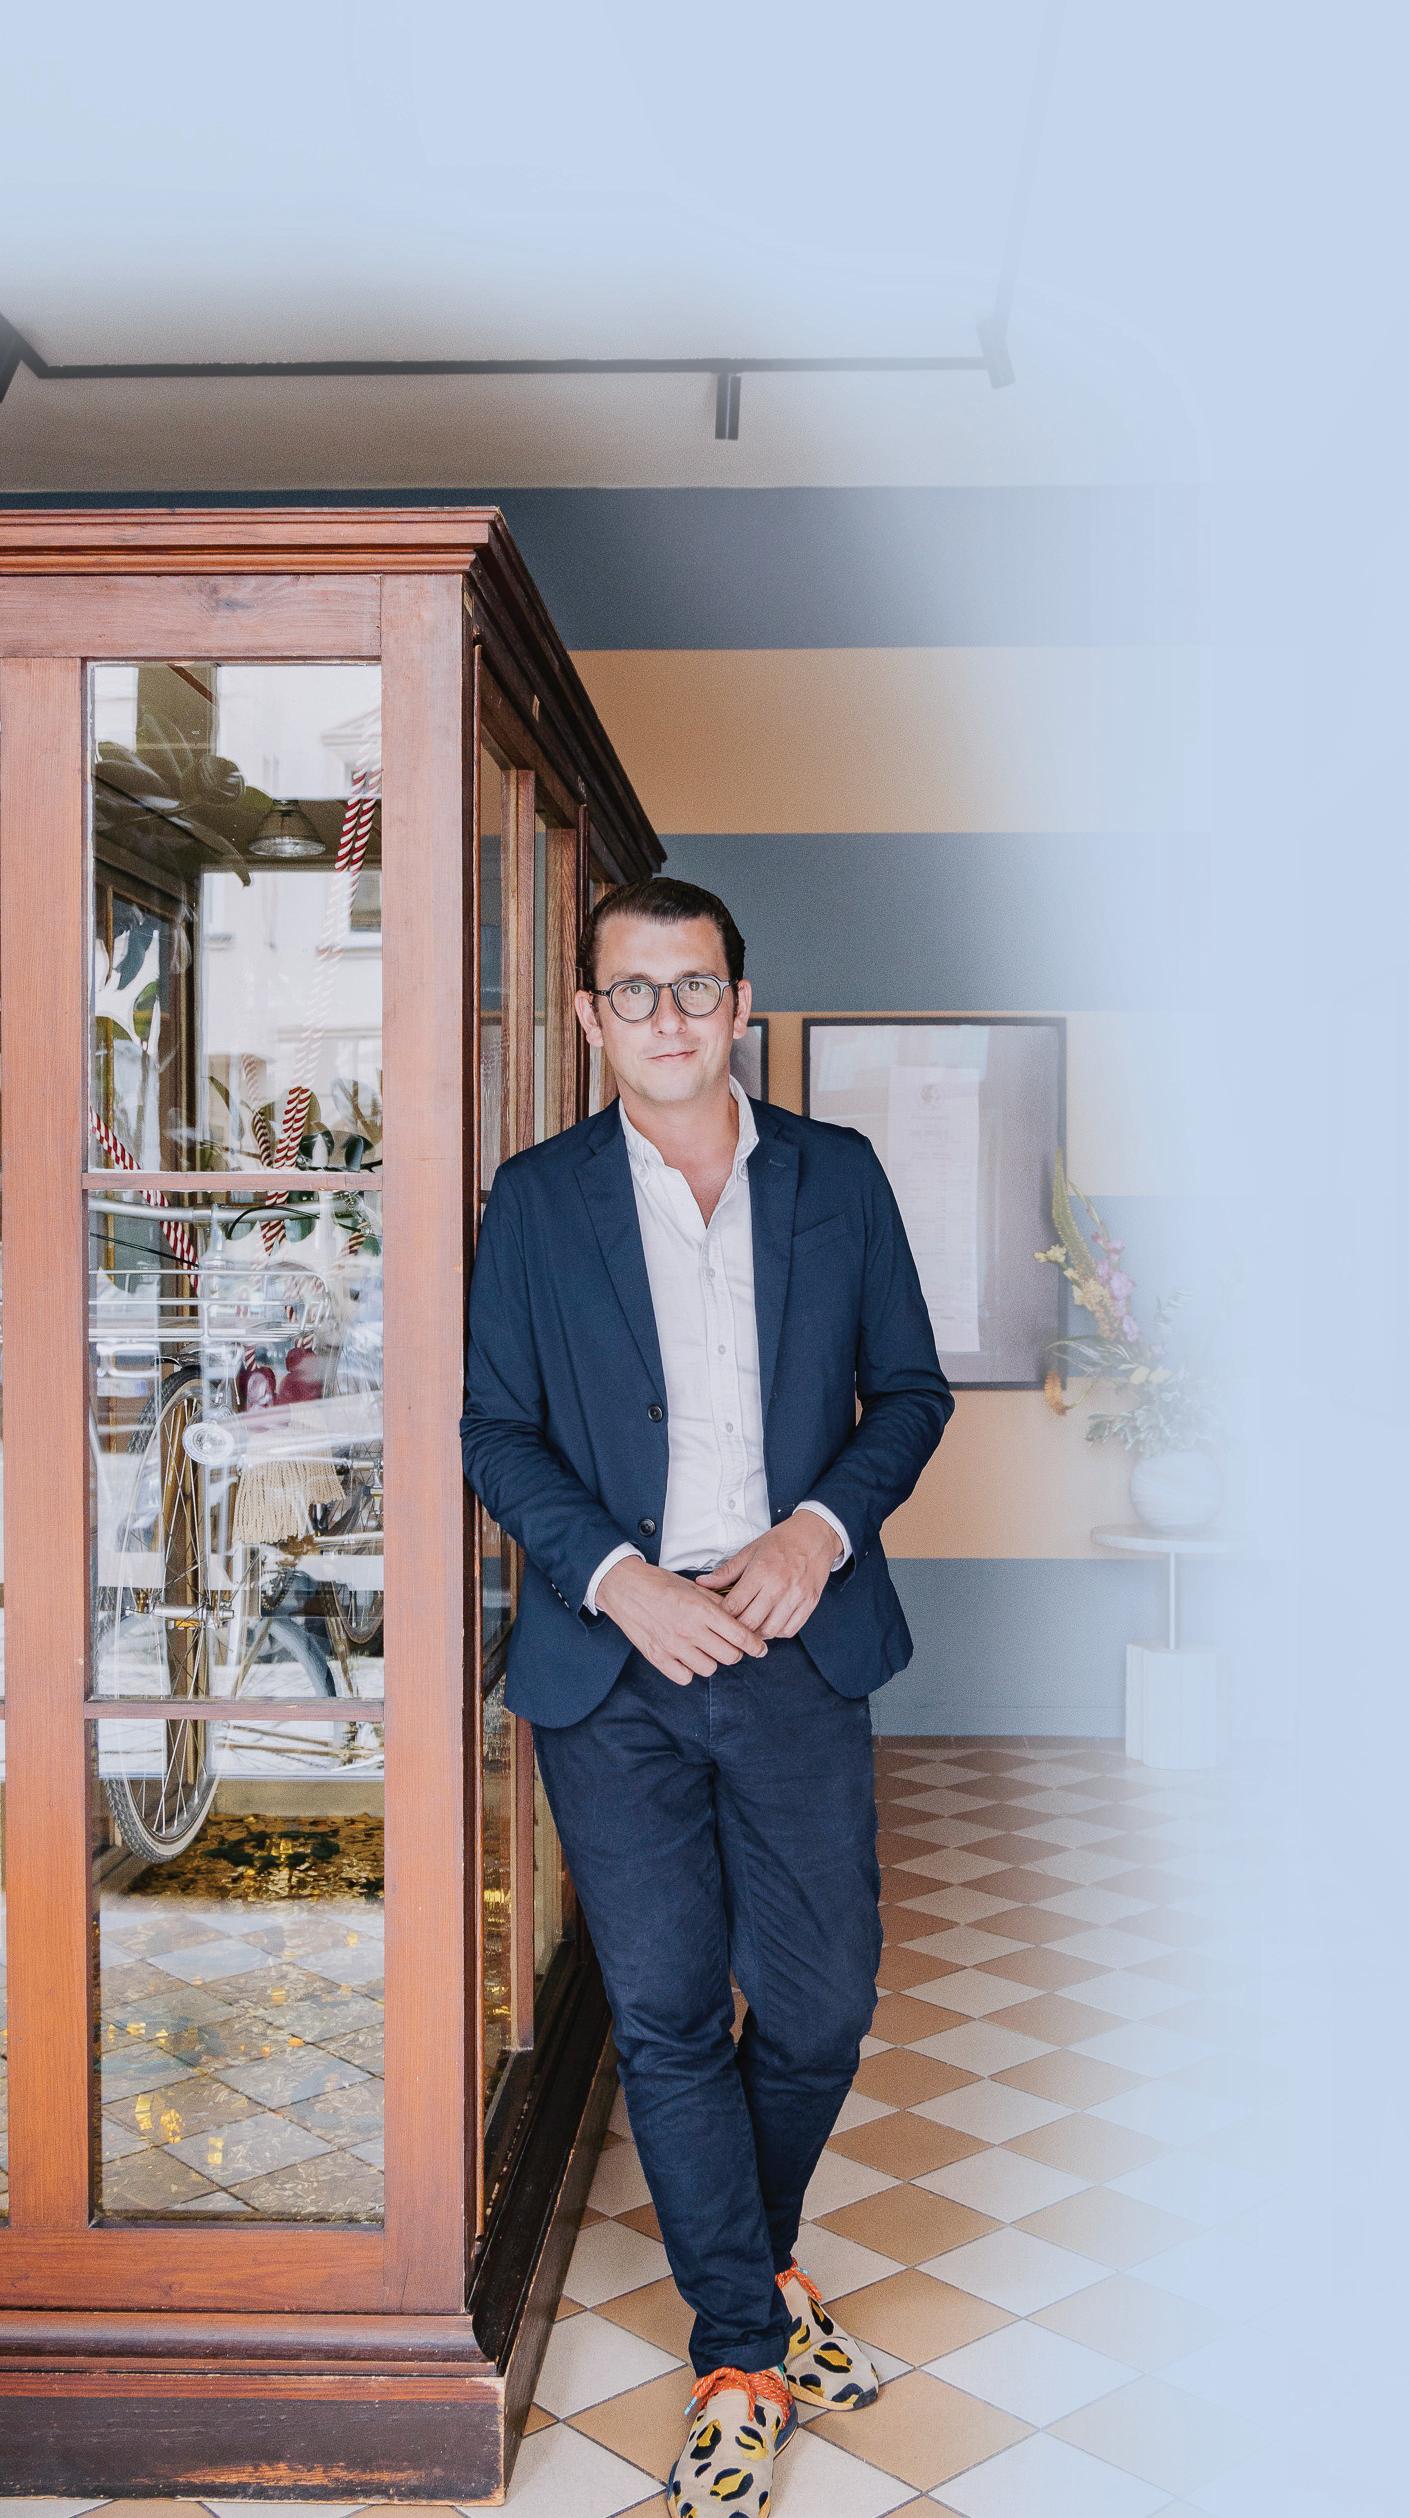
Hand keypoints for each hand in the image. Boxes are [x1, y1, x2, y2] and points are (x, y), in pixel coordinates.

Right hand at [594, 1558, 769, 1686]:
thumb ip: (718, 1603)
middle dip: (734, 1651)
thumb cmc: (660, 1584)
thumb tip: (741, 1617)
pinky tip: (685, 1657)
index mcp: (701, 1610)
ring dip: (711, 1660)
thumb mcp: (693, 1587)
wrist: (624, 1587)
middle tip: (729, 1645)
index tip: (760, 1648)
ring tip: (703, 1648)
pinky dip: (688, 1670)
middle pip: (729, 1656)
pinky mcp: (657, 1657)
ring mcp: (672, 1646)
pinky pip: (685, 1677)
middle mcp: (689, 1630)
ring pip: (709, 1668)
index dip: (755, 1645)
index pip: (739, 1636)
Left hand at [692, 1511, 838, 1638]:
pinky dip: (777, 1632)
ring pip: (771, 1631)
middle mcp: (780, 1586)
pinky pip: (790, 1630)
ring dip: (758, 1633)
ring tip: (752, 1625)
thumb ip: (726, 1571)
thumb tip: (703, 1584)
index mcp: (761, 1571)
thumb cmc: (782, 1542)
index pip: (734, 1605)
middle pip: (751, 1623)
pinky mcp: (810, 1604)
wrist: (815, 1536)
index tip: (719, 1615)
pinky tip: (771, 1622)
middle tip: (732, 1625)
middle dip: (738, 1628)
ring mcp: (796, 1597)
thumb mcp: (750, 1551)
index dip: (722, 1615)